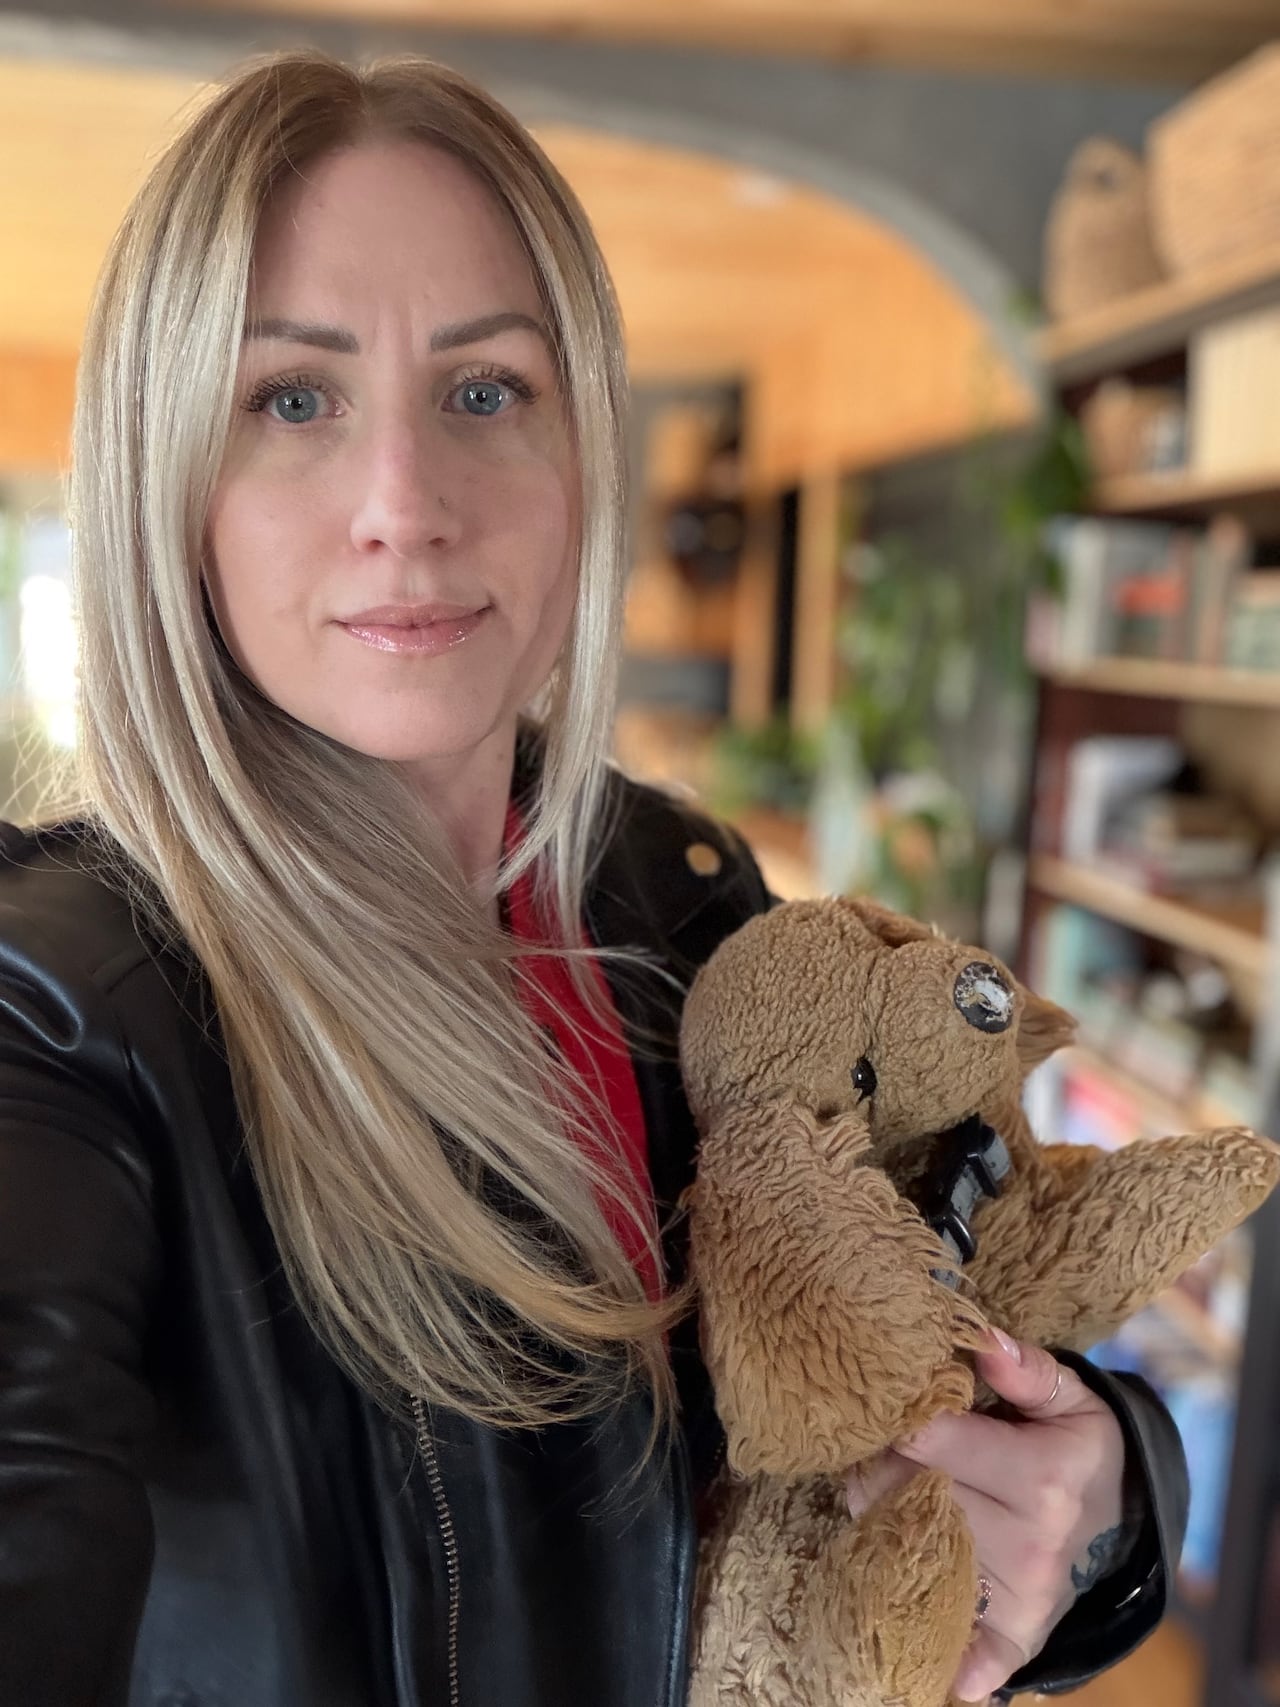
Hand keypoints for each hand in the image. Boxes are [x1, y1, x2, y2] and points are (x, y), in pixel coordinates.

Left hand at [845, 1328, 1127, 1703]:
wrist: (1122, 1523)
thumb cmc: (1080, 1449)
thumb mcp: (1072, 1397)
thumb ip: (1025, 1368)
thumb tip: (980, 1338)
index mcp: (1037, 1477)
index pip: (924, 1440)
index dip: (897, 1416)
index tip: (893, 1403)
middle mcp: (1024, 1542)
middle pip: (898, 1493)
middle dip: (882, 1462)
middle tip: (896, 1447)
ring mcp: (1015, 1595)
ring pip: (900, 1545)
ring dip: (885, 1515)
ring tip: (907, 1490)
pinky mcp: (1013, 1635)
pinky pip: (962, 1649)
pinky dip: (938, 1641)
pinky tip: (921, 1626)